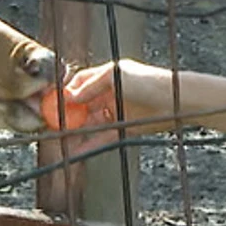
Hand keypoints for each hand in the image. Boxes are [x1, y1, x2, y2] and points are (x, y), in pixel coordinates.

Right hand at [49, 58, 173, 158]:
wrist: (177, 101)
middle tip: (49, 125)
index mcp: (107, 75)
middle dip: (66, 115)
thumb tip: (70, 95)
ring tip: (59, 140)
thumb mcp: (117, 76)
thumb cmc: (150, 83)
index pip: (78, 83)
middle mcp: (110, 92)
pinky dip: (88, 144)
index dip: (64, 92)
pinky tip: (75, 151)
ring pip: (89, 122)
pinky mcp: (123, 128)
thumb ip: (91, 85)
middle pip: (81, 104)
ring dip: (74, 131)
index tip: (49, 103)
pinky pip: (101, 137)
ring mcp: (116, 110)